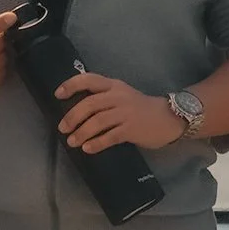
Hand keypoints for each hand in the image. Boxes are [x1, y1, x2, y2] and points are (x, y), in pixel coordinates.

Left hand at [54, 72, 183, 154]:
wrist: (170, 119)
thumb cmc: (143, 109)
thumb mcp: (124, 95)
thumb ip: (104, 97)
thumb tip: (79, 110)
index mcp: (114, 85)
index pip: (88, 80)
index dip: (71, 86)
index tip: (58, 95)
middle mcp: (118, 97)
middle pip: (89, 104)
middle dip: (72, 117)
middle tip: (62, 128)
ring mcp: (126, 114)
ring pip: (97, 122)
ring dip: (82, 132)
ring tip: (72, 142)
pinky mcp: (132, 130)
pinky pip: (110, 137)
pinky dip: (97, 143)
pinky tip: (88, 149)